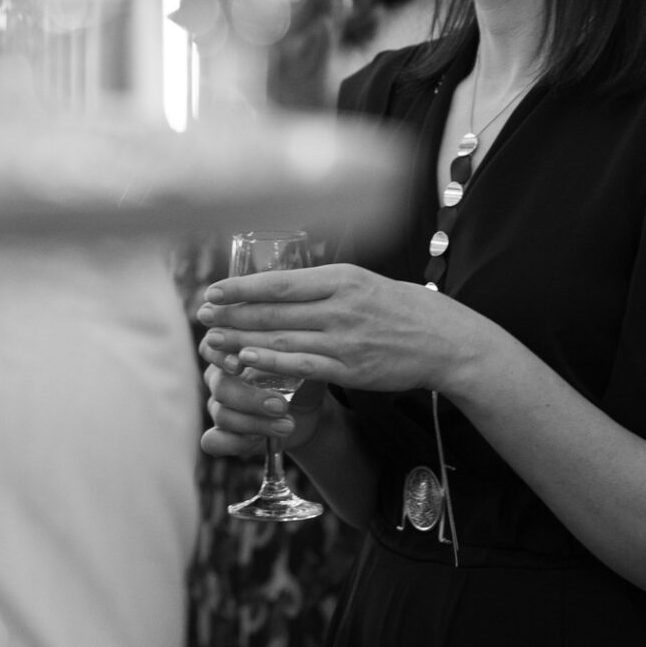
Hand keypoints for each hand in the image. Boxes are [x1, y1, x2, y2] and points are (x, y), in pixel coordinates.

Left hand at [196, 263, 480, 395]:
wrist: (444, 340)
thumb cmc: (401, 309)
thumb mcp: (363, 283)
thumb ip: (324, 286)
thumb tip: (281, 285)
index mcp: (341, 279)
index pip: (279, 282)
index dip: (241, 287)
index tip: (211, 290)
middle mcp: (339, 306)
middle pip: (274, 310)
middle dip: (232, 313)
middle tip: (201, 315)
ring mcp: (344, 339)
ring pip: (282, 338)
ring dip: (242, 340)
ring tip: (212, 341)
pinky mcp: (350, 368)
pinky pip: (303, 365)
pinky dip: (271, 364)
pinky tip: (246, 362)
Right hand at [201, 360, 329, 459]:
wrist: (311, 409)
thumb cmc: (304, 376)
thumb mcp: (304, 360)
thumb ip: (291, 353)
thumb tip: (290, 354)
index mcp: (232, 352)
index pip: (211, 347)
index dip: (219, 356)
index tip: (238, 366)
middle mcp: (220, 378)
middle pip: (220, 387)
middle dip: (251, 398)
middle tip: (281, 406)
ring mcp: (218, 408)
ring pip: (223, 416)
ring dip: (256, 423)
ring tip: (287, 425)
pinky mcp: (224, 435)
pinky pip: (213, 442)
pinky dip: (234, 443)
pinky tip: (258, 441)